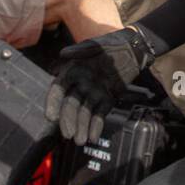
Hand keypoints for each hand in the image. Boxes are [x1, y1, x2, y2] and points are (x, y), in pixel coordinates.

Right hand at [45, 27, 152, 143]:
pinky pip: (100, 114)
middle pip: (70, 104)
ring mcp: (94, 93)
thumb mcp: (96, 45)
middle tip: (68, 134)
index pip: (58, 89)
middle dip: (68, 120)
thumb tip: (63, 54)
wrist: (133, 48)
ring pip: (84, 112)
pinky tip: (93, 137)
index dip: (53, 103)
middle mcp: (81, 84)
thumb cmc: (111, 43)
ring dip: (81, 126)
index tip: (51, 116)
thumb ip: (79, 50)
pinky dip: (96, 125)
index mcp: (73, 71)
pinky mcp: (107, 99)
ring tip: (80, 141)